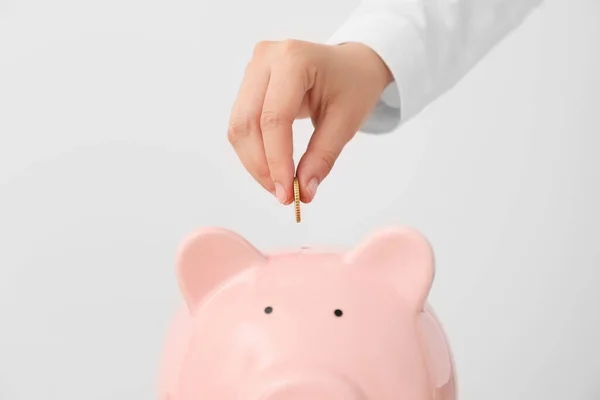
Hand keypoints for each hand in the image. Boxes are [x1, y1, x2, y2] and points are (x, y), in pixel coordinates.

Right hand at [227, 39, 392, 203]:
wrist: (350, 65)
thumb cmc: (353, 86)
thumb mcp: (346, 122)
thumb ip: (322, 157)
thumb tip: (304, 193)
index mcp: (293, 59)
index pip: (274, 119)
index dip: (276, 161)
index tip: (287, 194)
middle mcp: (265, 58)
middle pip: (248, 123)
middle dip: (262, 165)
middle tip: (282, 195)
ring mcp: (253, 68)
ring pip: (239, 127)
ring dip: (254, 162)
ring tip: (278, 186)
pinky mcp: (248, 83)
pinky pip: (241, 124)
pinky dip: (253, 152)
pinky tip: (271, 169)